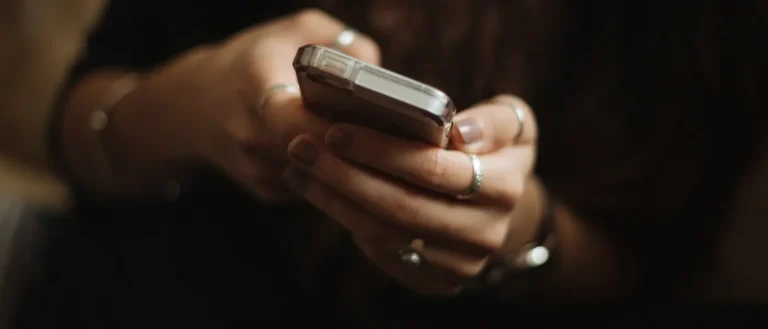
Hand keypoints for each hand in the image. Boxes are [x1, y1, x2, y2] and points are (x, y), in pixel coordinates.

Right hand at [134, 9, 379, 202]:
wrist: (194, 106)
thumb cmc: (253, 61)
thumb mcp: (294, 30)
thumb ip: (341, 42)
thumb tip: (380, 74)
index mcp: (255, 86)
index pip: (293, 118)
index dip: (332, 125)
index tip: (366, 120)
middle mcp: (251, 134)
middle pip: (316, 153)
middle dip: (355, 147)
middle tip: (393, 137)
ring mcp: (258, 170)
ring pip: (320, 176)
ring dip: (350, 164)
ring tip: (382, 147)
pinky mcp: (267, 192)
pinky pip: (313, 187)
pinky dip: (335, 174)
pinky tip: (350, 156)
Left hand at [283, 95, 538, 294]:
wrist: (498, 208)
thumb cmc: (494, 151)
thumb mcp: (513, 123)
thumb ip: (494, 121)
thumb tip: (460, 133)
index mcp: (505, 187)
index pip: (435, 169)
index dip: (382, 151)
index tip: (337, 130)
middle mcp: (486, 233)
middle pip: (401, 207)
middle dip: (345, 175)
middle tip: (302, 146)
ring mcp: (460, 264)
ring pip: (384, 234)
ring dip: (333, 198)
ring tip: (300, 164)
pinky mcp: (435, 282)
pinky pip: (381, 253)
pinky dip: (343, 219)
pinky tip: (316, 189)